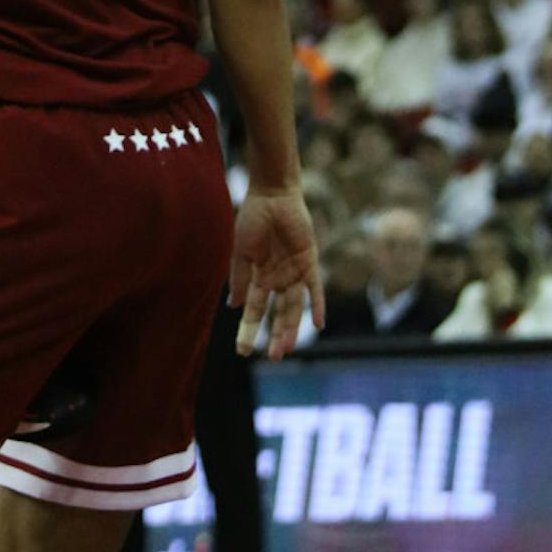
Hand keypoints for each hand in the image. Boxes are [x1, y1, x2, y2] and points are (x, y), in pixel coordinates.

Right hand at [228, 182, 323, 360]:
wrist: (272, 194)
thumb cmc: (253, 218)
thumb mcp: (242, 251)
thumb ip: (240, 278)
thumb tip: (234, 307)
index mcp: (260, 277)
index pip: (254, 310)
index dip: (248, 330)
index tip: (243, 351)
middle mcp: (278, 278)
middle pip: (278, 313)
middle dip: (276, 335)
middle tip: (275, 357)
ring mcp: (294, 271)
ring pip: (295, 306)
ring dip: (292, 326)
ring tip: (288, 348)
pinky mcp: (309, 261)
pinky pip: (315, 287)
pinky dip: (317, 304)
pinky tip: (318, 323)